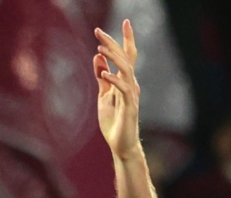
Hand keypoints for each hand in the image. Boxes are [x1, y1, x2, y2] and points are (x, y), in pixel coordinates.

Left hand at [94, 21, 141, 159]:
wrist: (121, 144)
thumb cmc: (114, 121)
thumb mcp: (103, 96)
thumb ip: (102, 77)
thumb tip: (98, 56)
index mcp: (125, 81)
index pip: (127, 55)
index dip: (124, 39)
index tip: (124, 21)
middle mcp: (131, 84)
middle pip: (125, 58)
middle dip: (113, 43)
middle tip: (98, 30)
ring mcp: (132, 95)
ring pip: (126, 70)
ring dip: (113, 58)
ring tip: (100, 47)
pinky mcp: (130, 107)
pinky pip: (124, 91)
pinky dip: (114, 81)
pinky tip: (105, 74)